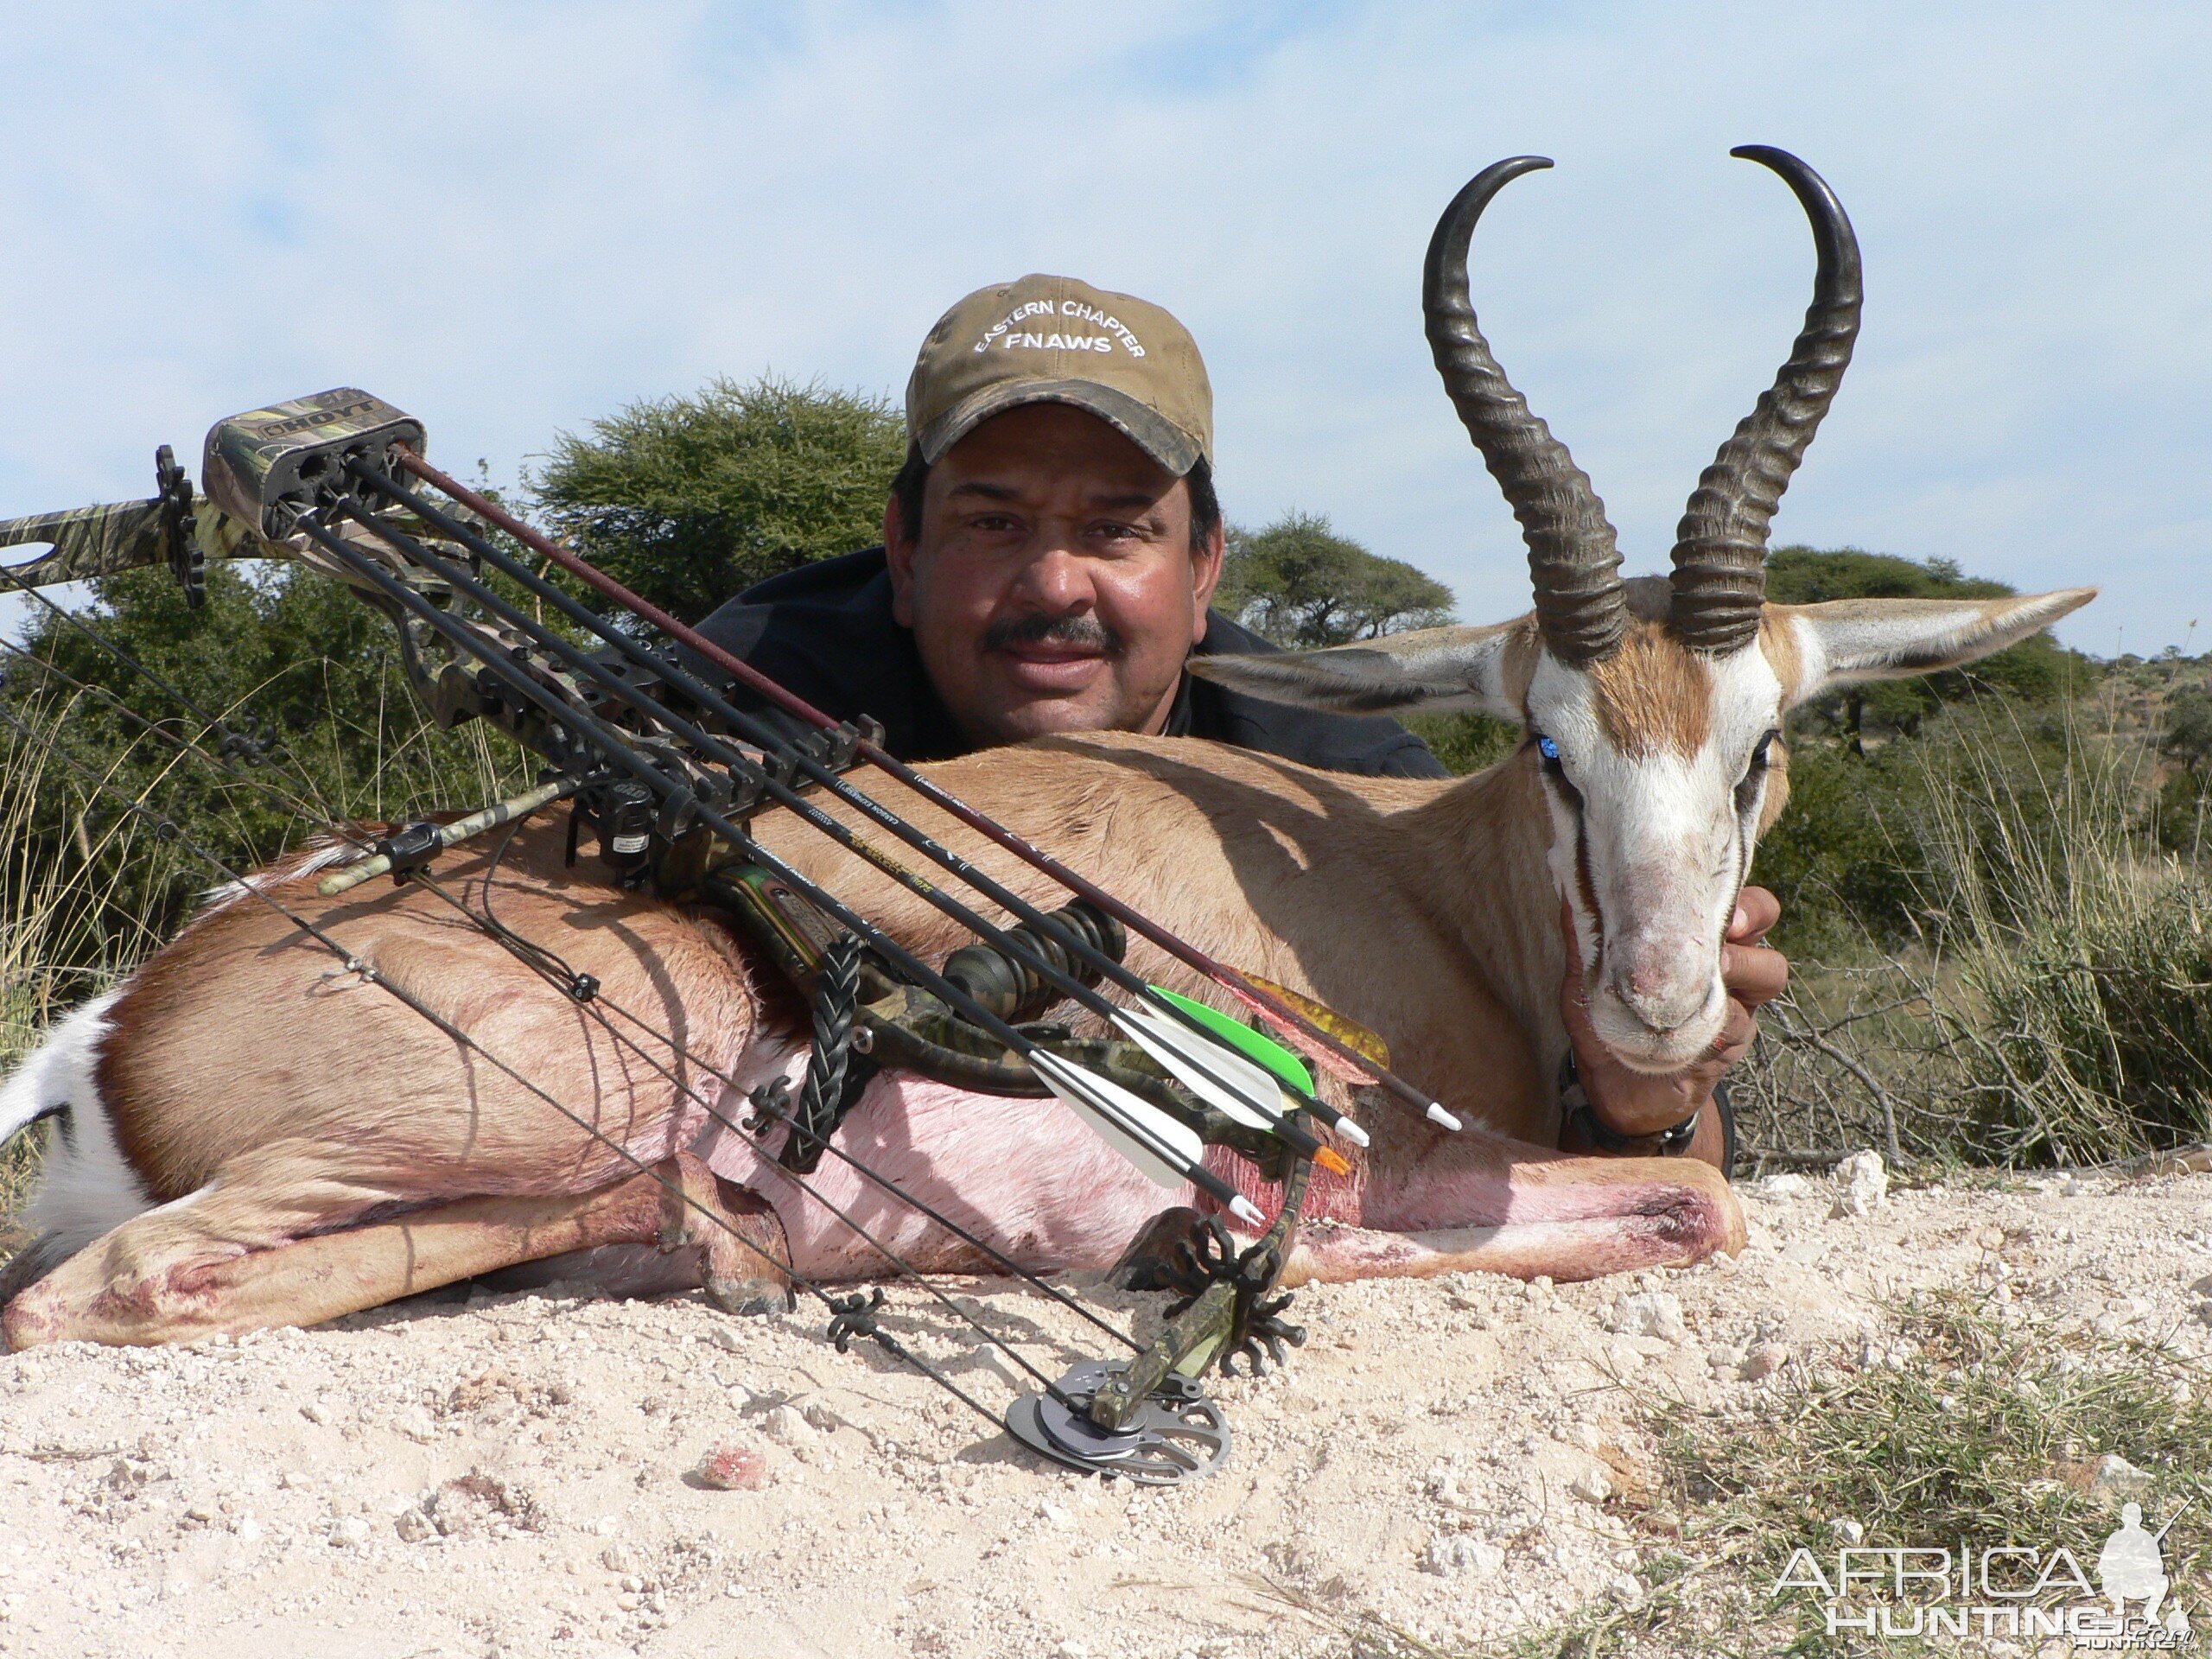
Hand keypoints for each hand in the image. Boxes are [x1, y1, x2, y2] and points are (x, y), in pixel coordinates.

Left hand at [1557, 886, 1788, 1138]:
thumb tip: (1565, 889)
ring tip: (1709, 970)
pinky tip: (1689, 1019)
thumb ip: (1583, 936)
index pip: (1729, 895)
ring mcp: (1736, 1002)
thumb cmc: (1606, 1021)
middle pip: (1765, 921)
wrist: (1617, 1090)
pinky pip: (1741, 1020)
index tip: (1704, 890)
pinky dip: (1719, 1015)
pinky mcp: (1731, 1042)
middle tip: (1724, 925)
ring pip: (1769, 970)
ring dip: (1743, 964)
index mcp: (1695, 937)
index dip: (1731, 889)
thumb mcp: (1586, 976)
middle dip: (1752, 916)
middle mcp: (1726, 962)